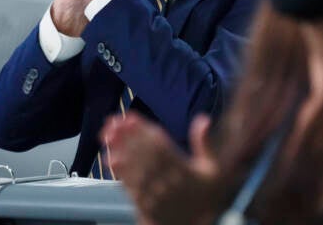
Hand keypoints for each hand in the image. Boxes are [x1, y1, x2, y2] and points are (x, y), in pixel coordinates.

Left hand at [100, 113, 216, 224]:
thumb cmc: (206, 197)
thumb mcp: (214, 170)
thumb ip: (205, 143)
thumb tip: (203, 118)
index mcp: (183, 170)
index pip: (160, 145)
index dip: (144, 129)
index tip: (131, 117)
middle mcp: (166, 181)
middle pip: (142, 154)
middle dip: (126, 136)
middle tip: (112, 122)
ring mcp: (154, 194)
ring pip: (133, 168)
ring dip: (118, 150)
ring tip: (107, 136)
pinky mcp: (145, 205)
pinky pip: (130, 186)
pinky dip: (119, 171)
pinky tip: (110, 159)